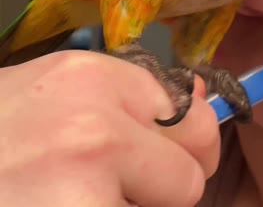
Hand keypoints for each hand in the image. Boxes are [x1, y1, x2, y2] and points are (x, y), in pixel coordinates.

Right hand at [0, 50, 219, 206]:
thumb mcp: (55, 93)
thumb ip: (126, 98)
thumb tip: (196, 98)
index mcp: (89, 79)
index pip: (190, 118)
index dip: (182, 146)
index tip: (159, 157)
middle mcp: (93, 128)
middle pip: (190, 176)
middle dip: (162, 189)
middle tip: (107, 187)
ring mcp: (82, 192)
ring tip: (72, 199)